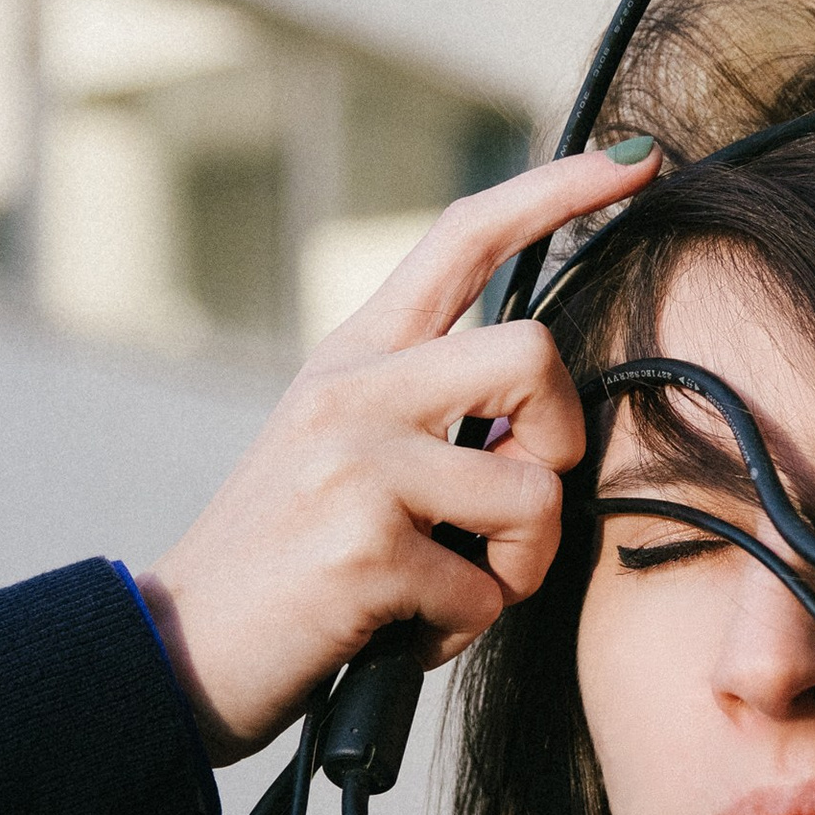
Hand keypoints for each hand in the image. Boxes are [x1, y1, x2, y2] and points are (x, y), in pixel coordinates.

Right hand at [137, 145, 657, 757]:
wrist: (176, 653)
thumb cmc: (289, 568)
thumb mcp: (345, 457)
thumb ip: (434, 416)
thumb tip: (548, 422)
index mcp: (354, 357)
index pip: (463, 235)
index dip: (559, 191)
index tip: (638, 160)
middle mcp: (352, 389)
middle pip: (535, 354)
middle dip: (560, 446)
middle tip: (512, 512)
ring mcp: (353, 461)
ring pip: (533, 492)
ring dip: (515, 570)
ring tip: (443, 595)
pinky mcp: (362, 545)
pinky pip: (486, 592)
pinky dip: (459, 632)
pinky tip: (397, 633)